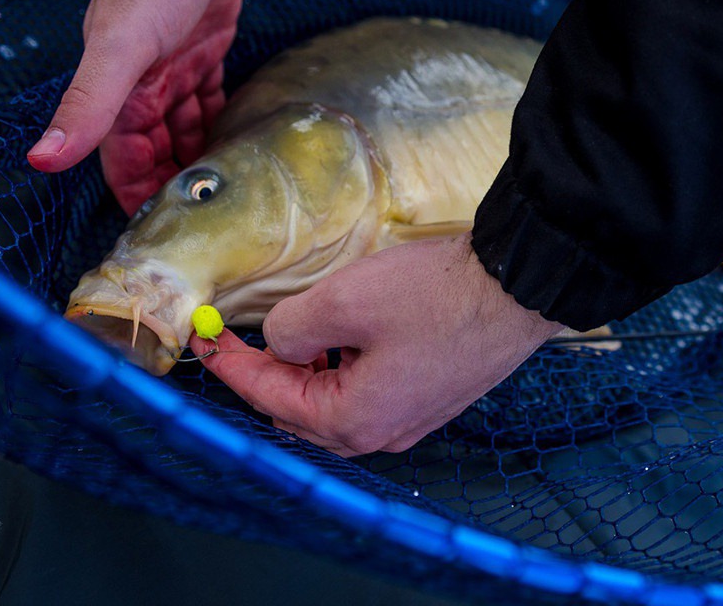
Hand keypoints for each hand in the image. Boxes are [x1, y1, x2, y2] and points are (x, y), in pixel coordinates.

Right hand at [26, 0, 243, 214]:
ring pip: (185, 132)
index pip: (124, 163)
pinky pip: (210, 101)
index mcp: (120, 95)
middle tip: (208, 227)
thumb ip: (87, 104)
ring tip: (230, 199)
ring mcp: (176, 70)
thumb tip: (41, 160)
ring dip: (201, 160)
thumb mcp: (119, 47)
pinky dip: (219, 125)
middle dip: (175, 187)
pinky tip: (239, 148)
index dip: (137, 200)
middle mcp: (145, 89)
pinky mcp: (206, 51)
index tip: (158, 240)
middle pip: (157, 154)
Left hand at [193, 233, 563, 455]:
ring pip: (335, 403)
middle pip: (301, 412)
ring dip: (305, 372)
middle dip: (264, 376)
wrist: (518, 289)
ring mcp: (411, 419)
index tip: (204, 338)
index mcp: (352, 420)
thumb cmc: (435, 297)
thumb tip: (282, 342)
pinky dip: (340, 370)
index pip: (270, 398)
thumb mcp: (344, 301)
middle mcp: (381, 433)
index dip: (230, 366)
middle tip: (235, 339)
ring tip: (287, 334)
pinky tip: (341, 339)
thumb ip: (291, 328)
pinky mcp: (432, 397)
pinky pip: (369, 393)